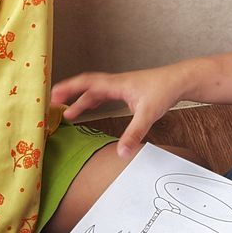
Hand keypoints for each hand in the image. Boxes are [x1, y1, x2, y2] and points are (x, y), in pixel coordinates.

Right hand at [52, 64, 192, 157]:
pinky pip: (103, 95)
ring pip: (95, 92)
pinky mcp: (126, 90)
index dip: (69, 88)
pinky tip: (91, 108)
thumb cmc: (164, 90)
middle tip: (52, 103)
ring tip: (68, 114)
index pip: (87, 83)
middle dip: (69, 93)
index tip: (54, 95)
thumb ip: (134, 134)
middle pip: (86, 86)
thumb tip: (121, 152)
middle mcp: (115, 83)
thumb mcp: (148, 114)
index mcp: (116, 84)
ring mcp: (120, 86)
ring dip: (81, 101)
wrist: (179, 80)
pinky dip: (93, 101)